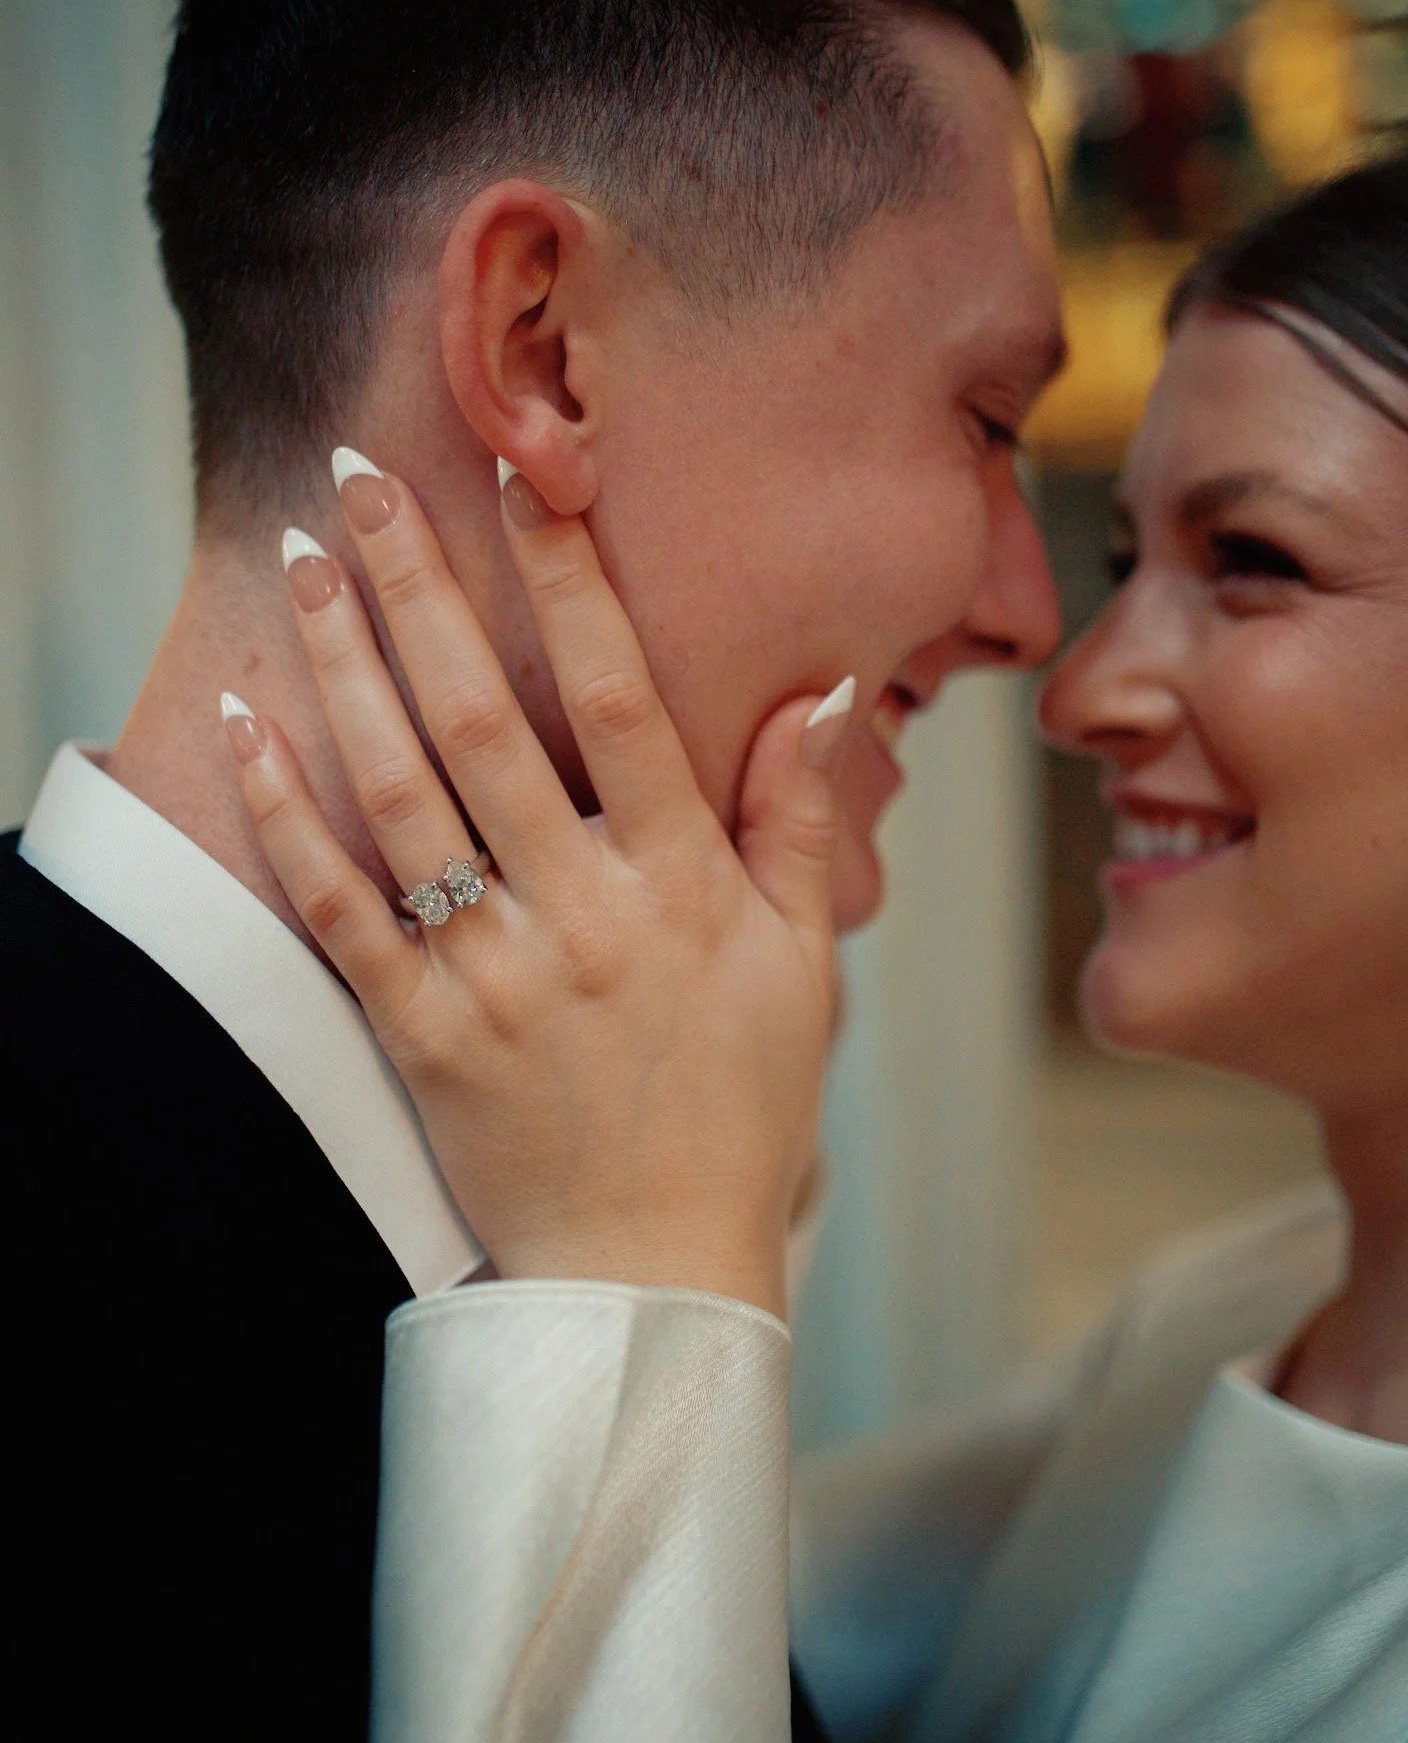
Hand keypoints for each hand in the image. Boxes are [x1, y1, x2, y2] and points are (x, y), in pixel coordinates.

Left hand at [222, 458, 851, 1314]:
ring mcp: (493, 976)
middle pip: (488, 722)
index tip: (532, 476)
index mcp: (682, 887)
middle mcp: (583, 916)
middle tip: (361, 479)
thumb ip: (798, 823)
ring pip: (401, 797)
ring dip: (344, 669)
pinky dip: (286, 817)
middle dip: (421, 588)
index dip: (575, 581)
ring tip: (301, 564)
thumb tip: (824, 690)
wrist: (650, 1266)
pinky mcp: (420, 1035)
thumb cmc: (738, 1108)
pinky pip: (339, 910)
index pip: (628, 701)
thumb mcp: (801, 966)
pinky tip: (247, 726)